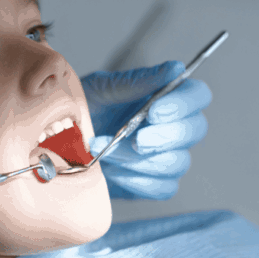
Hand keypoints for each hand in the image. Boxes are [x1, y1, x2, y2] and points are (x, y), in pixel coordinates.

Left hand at [81, 61, 211, 199]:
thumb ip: (138, 81)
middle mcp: (173, 126)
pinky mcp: (154, 183)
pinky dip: (136, 180)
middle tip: (135, 138)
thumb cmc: (86, 109)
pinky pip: (163, 187)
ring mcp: (166, 156)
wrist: (60, 141)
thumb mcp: (104, 89)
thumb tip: (175, 69)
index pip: (198, 95)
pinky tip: (113, 172)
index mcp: (166, 96)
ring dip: (139, 158)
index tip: (156, 109)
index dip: (184, 103)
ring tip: (106, 151)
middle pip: (194, 130)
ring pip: (176, 162)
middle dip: (164, 136)